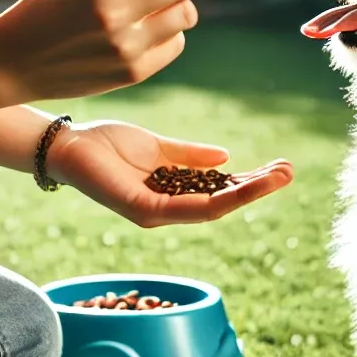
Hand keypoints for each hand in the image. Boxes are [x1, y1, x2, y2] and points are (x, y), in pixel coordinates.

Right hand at [0, 0, 212, 107]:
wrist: (16, 60)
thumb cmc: (53, 2)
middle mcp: (111, 13)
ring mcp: (124, 47)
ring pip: (185, 15)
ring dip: (179, 5)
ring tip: (155, 5)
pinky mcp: (133, 73)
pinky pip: (177, 44)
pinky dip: (170, 33)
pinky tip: (145, 30)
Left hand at [45, 120, 292, 226]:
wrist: (67, 143)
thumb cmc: (105, 144)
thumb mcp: (157, 147)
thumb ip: (189, 155)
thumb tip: (226, 156)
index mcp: (171, 193)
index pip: (219, 192)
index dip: (251, 182)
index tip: (280, 167)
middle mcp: (167, 210)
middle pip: (222, 203)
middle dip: (258, 189)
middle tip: (289, 172)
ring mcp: (155, 213)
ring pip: (212, 208)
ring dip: (247, 193)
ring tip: (277, 176)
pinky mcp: (141, 210)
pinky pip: (186, 207)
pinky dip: (216, 197)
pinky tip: (240, 184)